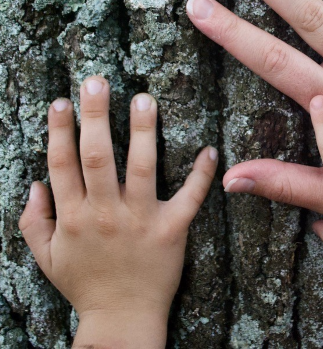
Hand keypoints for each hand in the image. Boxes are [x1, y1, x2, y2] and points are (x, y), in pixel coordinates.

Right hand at [18, 76, 217, 348]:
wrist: (122, 320)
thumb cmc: (85, 285)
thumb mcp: (47, 258)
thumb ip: (33, 222)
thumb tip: (35, 184)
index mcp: (74, 216)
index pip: (62, 164)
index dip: (60, 130)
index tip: (63, 101)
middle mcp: (105, 213)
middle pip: (96, 157)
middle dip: (94, 117)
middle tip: (97, 82)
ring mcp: (140, 220)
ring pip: (140, 168)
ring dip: (141, 131)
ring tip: (143, 99)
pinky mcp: (172, 230)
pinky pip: (189, 198)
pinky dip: (201, 175)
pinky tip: (209, 150)